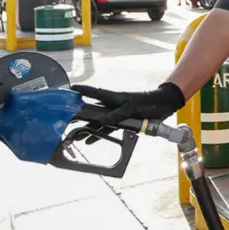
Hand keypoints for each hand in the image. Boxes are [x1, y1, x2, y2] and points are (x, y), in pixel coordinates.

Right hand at [71, 82, 185, 125]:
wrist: (163, 106)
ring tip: (74, 136)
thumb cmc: (149, 102)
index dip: (82, 90)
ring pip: (98, 122)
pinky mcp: (122, 122)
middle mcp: (112, 105)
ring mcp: (116, 114)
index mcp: (114, 98)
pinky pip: (107, 129)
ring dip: (87, 129)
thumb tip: (103, 120)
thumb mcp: (134, 107)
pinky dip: (98, 135)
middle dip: (79, 115)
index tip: (69, 88)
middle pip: (92, 110)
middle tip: (65, 120)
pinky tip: (89, 141)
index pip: (94, 93)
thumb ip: (119, 113)